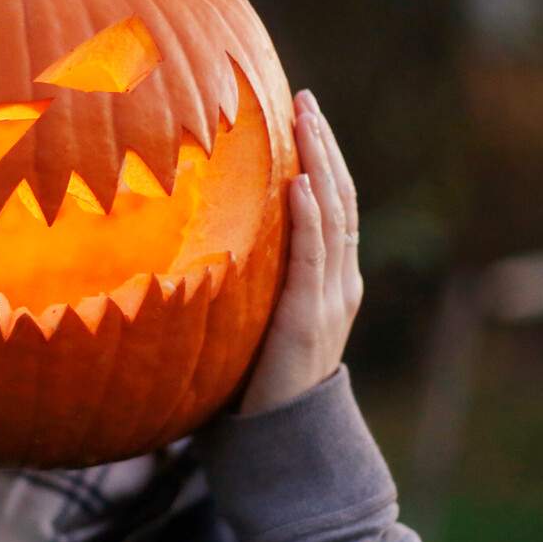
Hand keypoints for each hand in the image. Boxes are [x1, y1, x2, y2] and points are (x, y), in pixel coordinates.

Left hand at [237, 89, 363, 415]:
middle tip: (305, 99)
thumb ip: (248, 284)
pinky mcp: (310, 317)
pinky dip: (312, 217)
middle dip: (324, 146)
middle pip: (340, 198)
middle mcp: (339, 282)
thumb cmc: (256, 384)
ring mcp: (330, 298)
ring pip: (334, 216)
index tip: (304, 114)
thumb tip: (202, 246)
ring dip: (320, 163)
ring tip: (306, 120)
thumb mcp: (255, 321)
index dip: (323, 158)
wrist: (282, 441)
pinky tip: (302, 182)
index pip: (333, 205)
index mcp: (330, 280)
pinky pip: (315, 257)